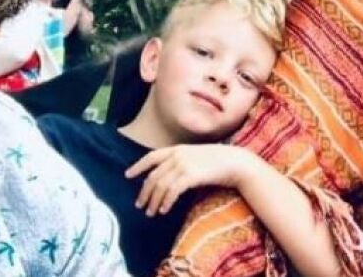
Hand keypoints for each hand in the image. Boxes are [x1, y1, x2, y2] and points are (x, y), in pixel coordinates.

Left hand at [124, 144, 254, 216]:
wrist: (235, 162)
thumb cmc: (218, 161)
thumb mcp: (196, 157)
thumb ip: (181, 163)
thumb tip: (167, 179)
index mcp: (177, 149)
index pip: (151, 157)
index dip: (138, 166)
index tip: (128, 176)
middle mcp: (177, 155)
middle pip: (153, 176)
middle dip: (145, 192)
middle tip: (140, 205)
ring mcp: (184, 164)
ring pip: (160, 186)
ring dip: (154, 201)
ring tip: (151, 213)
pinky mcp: (190, 176)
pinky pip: (172, 192)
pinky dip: (166, 202)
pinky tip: (165, 210)